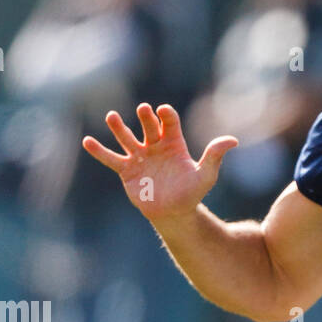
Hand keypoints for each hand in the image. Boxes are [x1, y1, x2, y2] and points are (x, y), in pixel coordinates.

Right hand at [82, 103, 237, 224]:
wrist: (174, 212)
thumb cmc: (191, 192)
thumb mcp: (206, 174)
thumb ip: (215, 156)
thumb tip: (234, 140)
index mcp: (174, 143)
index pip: (169, 124)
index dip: (167, 116)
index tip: (163, 110)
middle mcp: (155, 146)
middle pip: (148, 127)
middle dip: (145, 118)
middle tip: (143, 109)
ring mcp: (139, 157)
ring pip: (127, 138)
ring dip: (119, 127)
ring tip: (111, 116)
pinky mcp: (126, 170)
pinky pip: (111, 159)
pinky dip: (100, 151)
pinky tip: (87, 141)